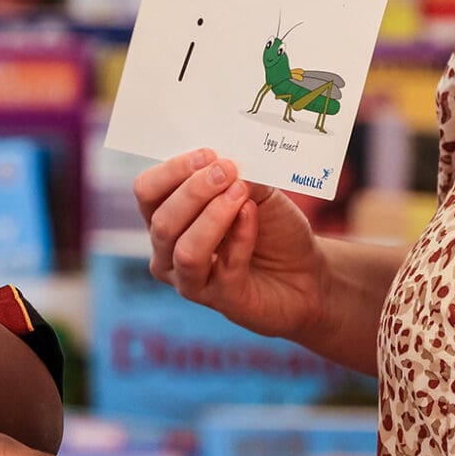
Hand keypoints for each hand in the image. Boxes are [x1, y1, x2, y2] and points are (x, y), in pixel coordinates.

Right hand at [136, 148, 327, 339]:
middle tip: (226, 171)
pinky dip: (240, 236)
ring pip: (185, 250)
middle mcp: (168, 253)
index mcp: (167, 218)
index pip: (147, 192)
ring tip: (240, 193)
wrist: (307, 273)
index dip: (172, 171)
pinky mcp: (223, 301)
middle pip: (161, 221)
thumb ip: (237, 177)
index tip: (208, 154)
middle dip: (193, 192)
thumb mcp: (256, 191)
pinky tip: (252, 215)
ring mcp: (192, 281)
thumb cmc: (272, 228)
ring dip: (212, 217)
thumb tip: (224, 163)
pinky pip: (225, 267)